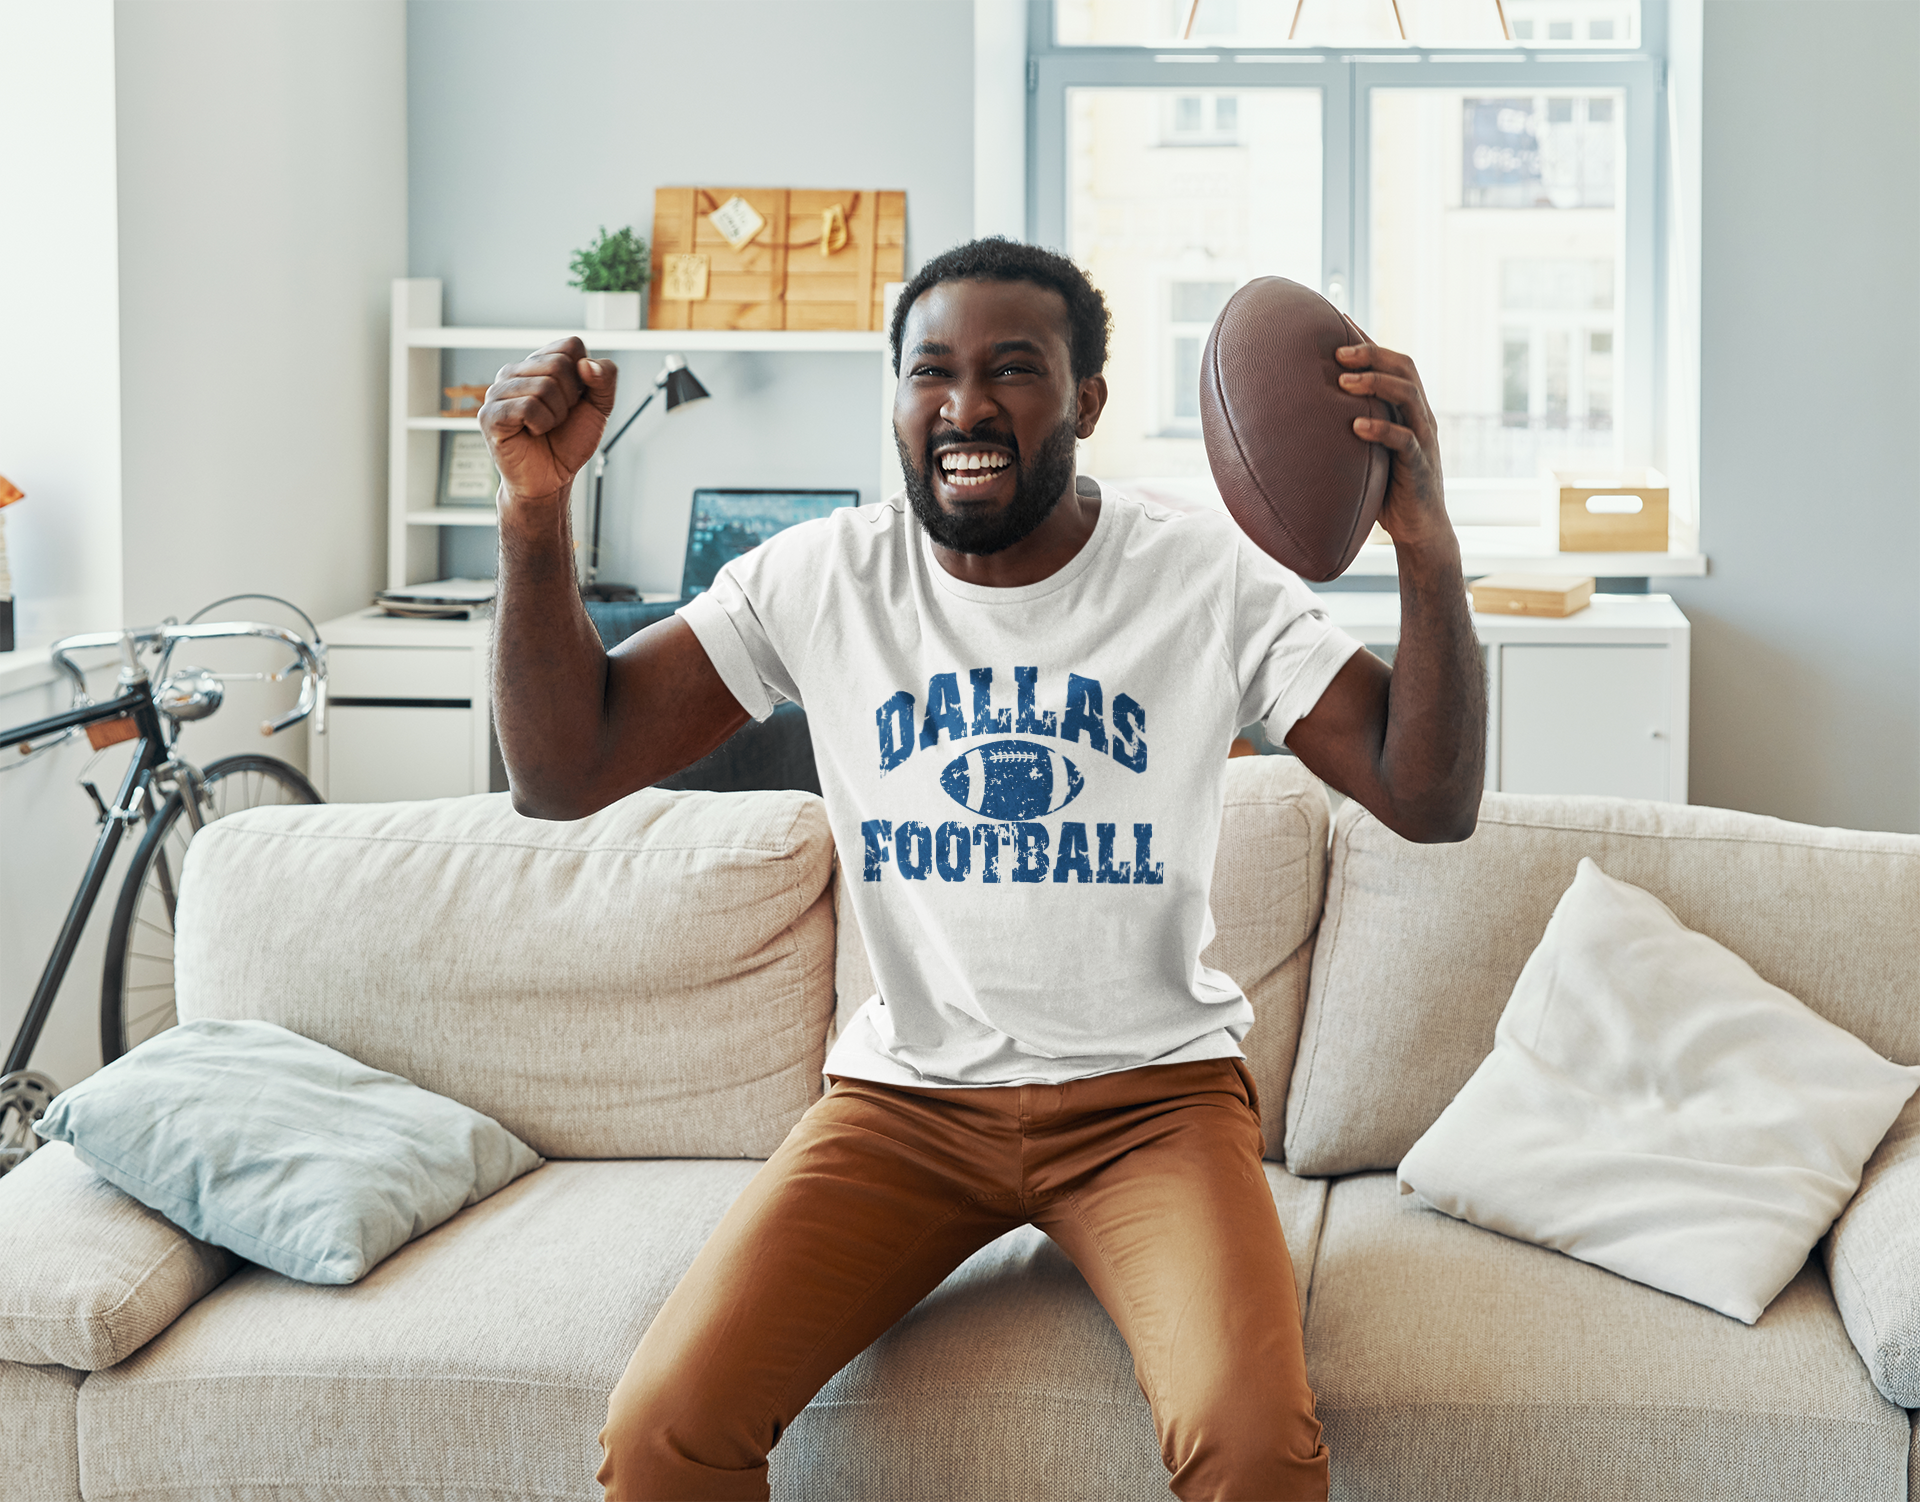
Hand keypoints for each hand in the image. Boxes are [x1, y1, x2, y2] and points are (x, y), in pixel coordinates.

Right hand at [479, 337, 617, 504]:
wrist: (552, 478)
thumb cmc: (568, 442)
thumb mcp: (599, 407)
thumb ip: (605, 380)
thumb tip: (586, 364)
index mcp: (538, 363)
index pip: (571, 346)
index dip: (584, 377)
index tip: (574, 400)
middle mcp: (514, 371)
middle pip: (559, 365)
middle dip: (570, 399)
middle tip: (558, 418)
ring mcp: (498, 391)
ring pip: (544, 387)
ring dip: (556, 415)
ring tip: (543, 427)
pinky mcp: (489, 415)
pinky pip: (528, 407)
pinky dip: (541, 424)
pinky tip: (531, 432)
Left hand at [1335, 338, 1451, 552]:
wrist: (1418, 528)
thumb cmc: (1386, 487)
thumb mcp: (1365, 449)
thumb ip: (1349, 426)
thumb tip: (1302, 413)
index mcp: (1406, 407)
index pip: (1391, 362)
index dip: (1367, 340)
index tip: (1337, 321)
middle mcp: (1419, 415)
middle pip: (1404, 368)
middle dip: (1372, 354)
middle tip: (1338, 352)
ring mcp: (1423, 438)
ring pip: (1409, 396)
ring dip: (1376, 384)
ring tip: (1343, 382)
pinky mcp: (1420, 465)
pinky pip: (1405, 441)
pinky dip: (1381, 430)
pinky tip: (1356, 426)